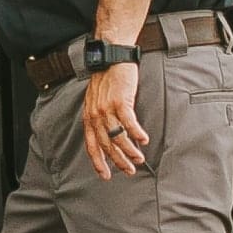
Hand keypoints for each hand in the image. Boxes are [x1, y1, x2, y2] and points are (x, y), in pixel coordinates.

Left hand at [79, 60, 149, 176]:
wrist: (111, 57)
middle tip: (129, 170)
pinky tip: (144, 140)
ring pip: (118, 137)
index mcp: (89, 117)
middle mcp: (96, 115)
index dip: (98, 162)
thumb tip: (108, 135)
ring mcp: (107, 108)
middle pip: (106, 145)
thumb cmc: (106, 79)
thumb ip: (99, 117)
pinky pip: (129, 123)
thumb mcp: (96, 100)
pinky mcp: (120, 100)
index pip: (91, 145)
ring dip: (130, 150)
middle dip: (118, 161)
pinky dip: (137, 133)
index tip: (106, 175)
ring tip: (139, 158)